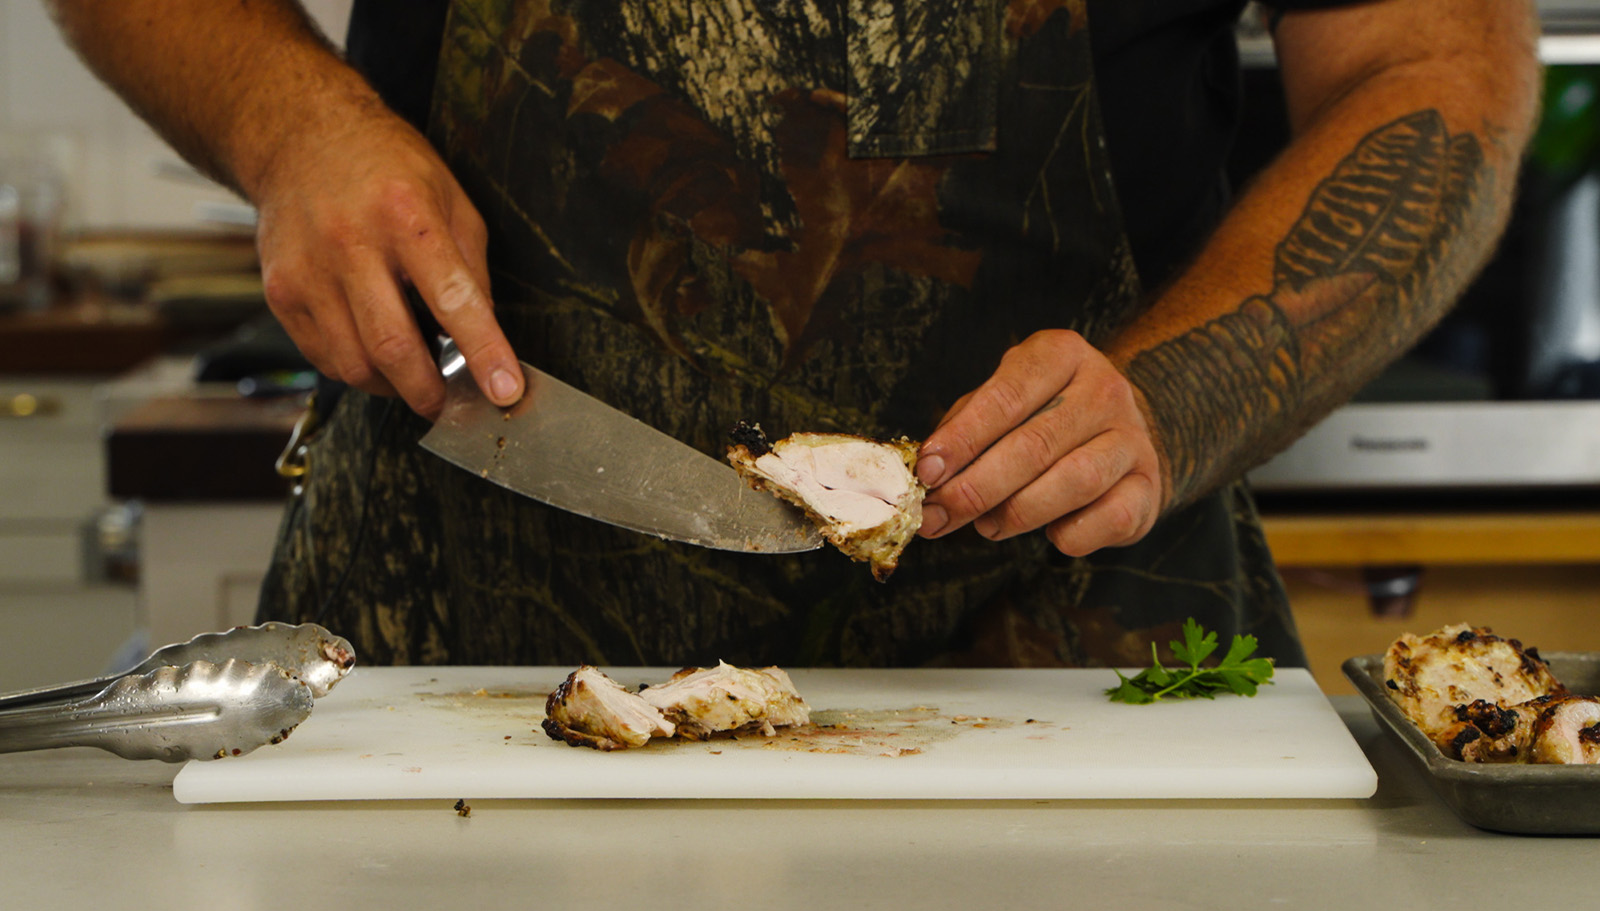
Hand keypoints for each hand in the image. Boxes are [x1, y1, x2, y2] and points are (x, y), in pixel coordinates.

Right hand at [253, 104, 521, 418]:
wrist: (299, 138)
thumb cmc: (386, 167)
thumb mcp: (450, 198)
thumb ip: (471, 267)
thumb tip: (487, 333)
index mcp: (405, 215)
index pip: (453, 299)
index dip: (484, 352)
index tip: (505, 390)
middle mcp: (350, 243)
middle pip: (393, 347)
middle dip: (431, 392)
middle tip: (452, 402)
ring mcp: (308, 271)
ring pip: (355, 365)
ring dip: (394, 386)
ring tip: (414, 373)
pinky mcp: (280, 292)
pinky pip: (324, 358)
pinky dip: (358, 370)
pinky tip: (374, 352)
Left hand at [915, 330, 1164, 555]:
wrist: (1118, 434)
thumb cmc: (1042, 417)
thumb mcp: (1003, 402)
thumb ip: (965, 429)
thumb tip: (928, 474)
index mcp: (1061, 355)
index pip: (1006, 396)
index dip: (963, 438)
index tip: (927, 472)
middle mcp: (1105, 390)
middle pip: (1035, 445)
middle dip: (976, 488)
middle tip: (938, 516)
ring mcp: (1133, 438)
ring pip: (1074, 482)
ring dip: (1018, 513)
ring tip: (987, 526)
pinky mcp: (1149, 486)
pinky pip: (1107, 518)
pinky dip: (1070, 534)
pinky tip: (1050, 533)